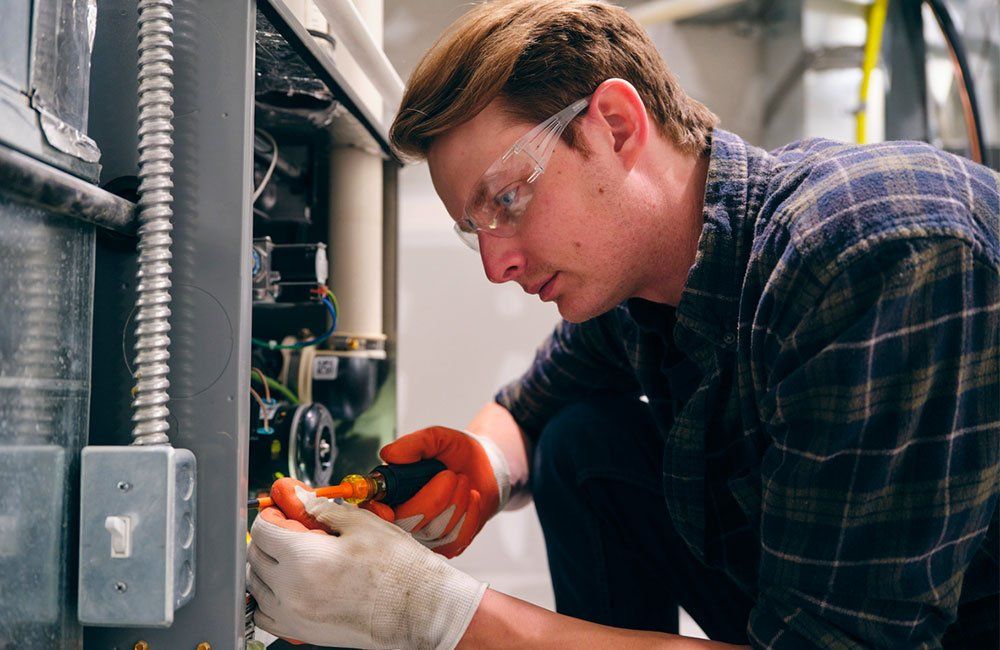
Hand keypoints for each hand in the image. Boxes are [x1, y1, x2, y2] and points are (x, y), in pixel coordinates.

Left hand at [247, 487, 486, 648]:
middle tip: (290, 528)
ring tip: (290, 556)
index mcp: (304, 560)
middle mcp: (291, 591)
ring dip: (265, 566)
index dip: (272, 515)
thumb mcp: (363, 525)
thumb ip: (324, 511)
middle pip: (255, 557)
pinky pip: (265, 615)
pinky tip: (289, 585)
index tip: (282, 511)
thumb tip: (304, 501)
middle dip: (267, 538)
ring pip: (255, 587)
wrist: (419, 610)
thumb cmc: (399, 571)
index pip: (263, 531)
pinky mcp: (302, 632)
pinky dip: (268, 597)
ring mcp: (294, 616)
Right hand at [379, 426, 510, 556]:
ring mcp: (425, 537)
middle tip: (450, 475)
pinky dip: (470, 514)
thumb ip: (414, 444)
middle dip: (434, 499)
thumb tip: (389, 455)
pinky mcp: (448, 547)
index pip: (371, 512)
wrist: (486, 467)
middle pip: (408, 524)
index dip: (375, 516)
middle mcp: (403, 519)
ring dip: (457, 501)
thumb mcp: (436, 438)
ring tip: (462, 481)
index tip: (387, 510)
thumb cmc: (455, 453)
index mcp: (391, 492)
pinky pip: (457, 538)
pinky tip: (471, 498)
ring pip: (436, 531)